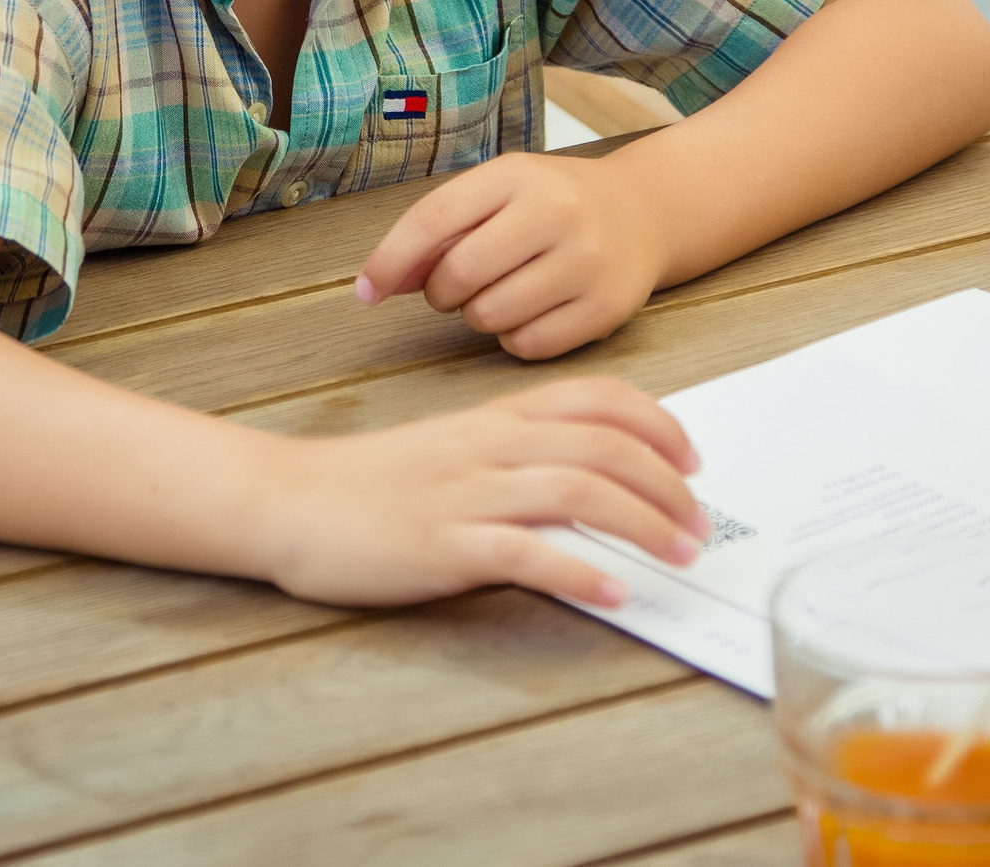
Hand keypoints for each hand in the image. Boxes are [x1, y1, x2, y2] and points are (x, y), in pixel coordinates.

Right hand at [254, 376, 705, 607]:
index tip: (693, 459)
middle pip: (604, 445)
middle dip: (668, 484)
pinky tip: (612, 591)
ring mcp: (467, 494)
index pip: (597, 399)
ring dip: (643, 522)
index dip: (658, 425)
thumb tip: (589, 477)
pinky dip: (579, 570)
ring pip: (578, 489)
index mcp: (495, 419)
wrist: (289, 500)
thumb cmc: (371, 483)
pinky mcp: (443, 545)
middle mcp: (491, 447)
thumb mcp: (452, 449)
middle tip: (699, 524)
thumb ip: (515, 454)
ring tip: (679, 555)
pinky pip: (525, 552)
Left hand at [356, 151, 669, 358]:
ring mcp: (586, 261)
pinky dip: (515, 338)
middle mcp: (556, 212)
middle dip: (442, 292)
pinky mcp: (607, 307)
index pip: (433, 220)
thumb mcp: (498, 192)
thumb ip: (440, 230)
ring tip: (501, 292)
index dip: (389, 261)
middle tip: (457, 286)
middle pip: (458, 276)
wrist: (644, 212)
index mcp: (517, 175)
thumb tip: (380, 283)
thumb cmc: (555, 203)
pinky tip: (531, 311)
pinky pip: (528, 345)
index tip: (366, 292)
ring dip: (479, 315)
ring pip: (490, 316)